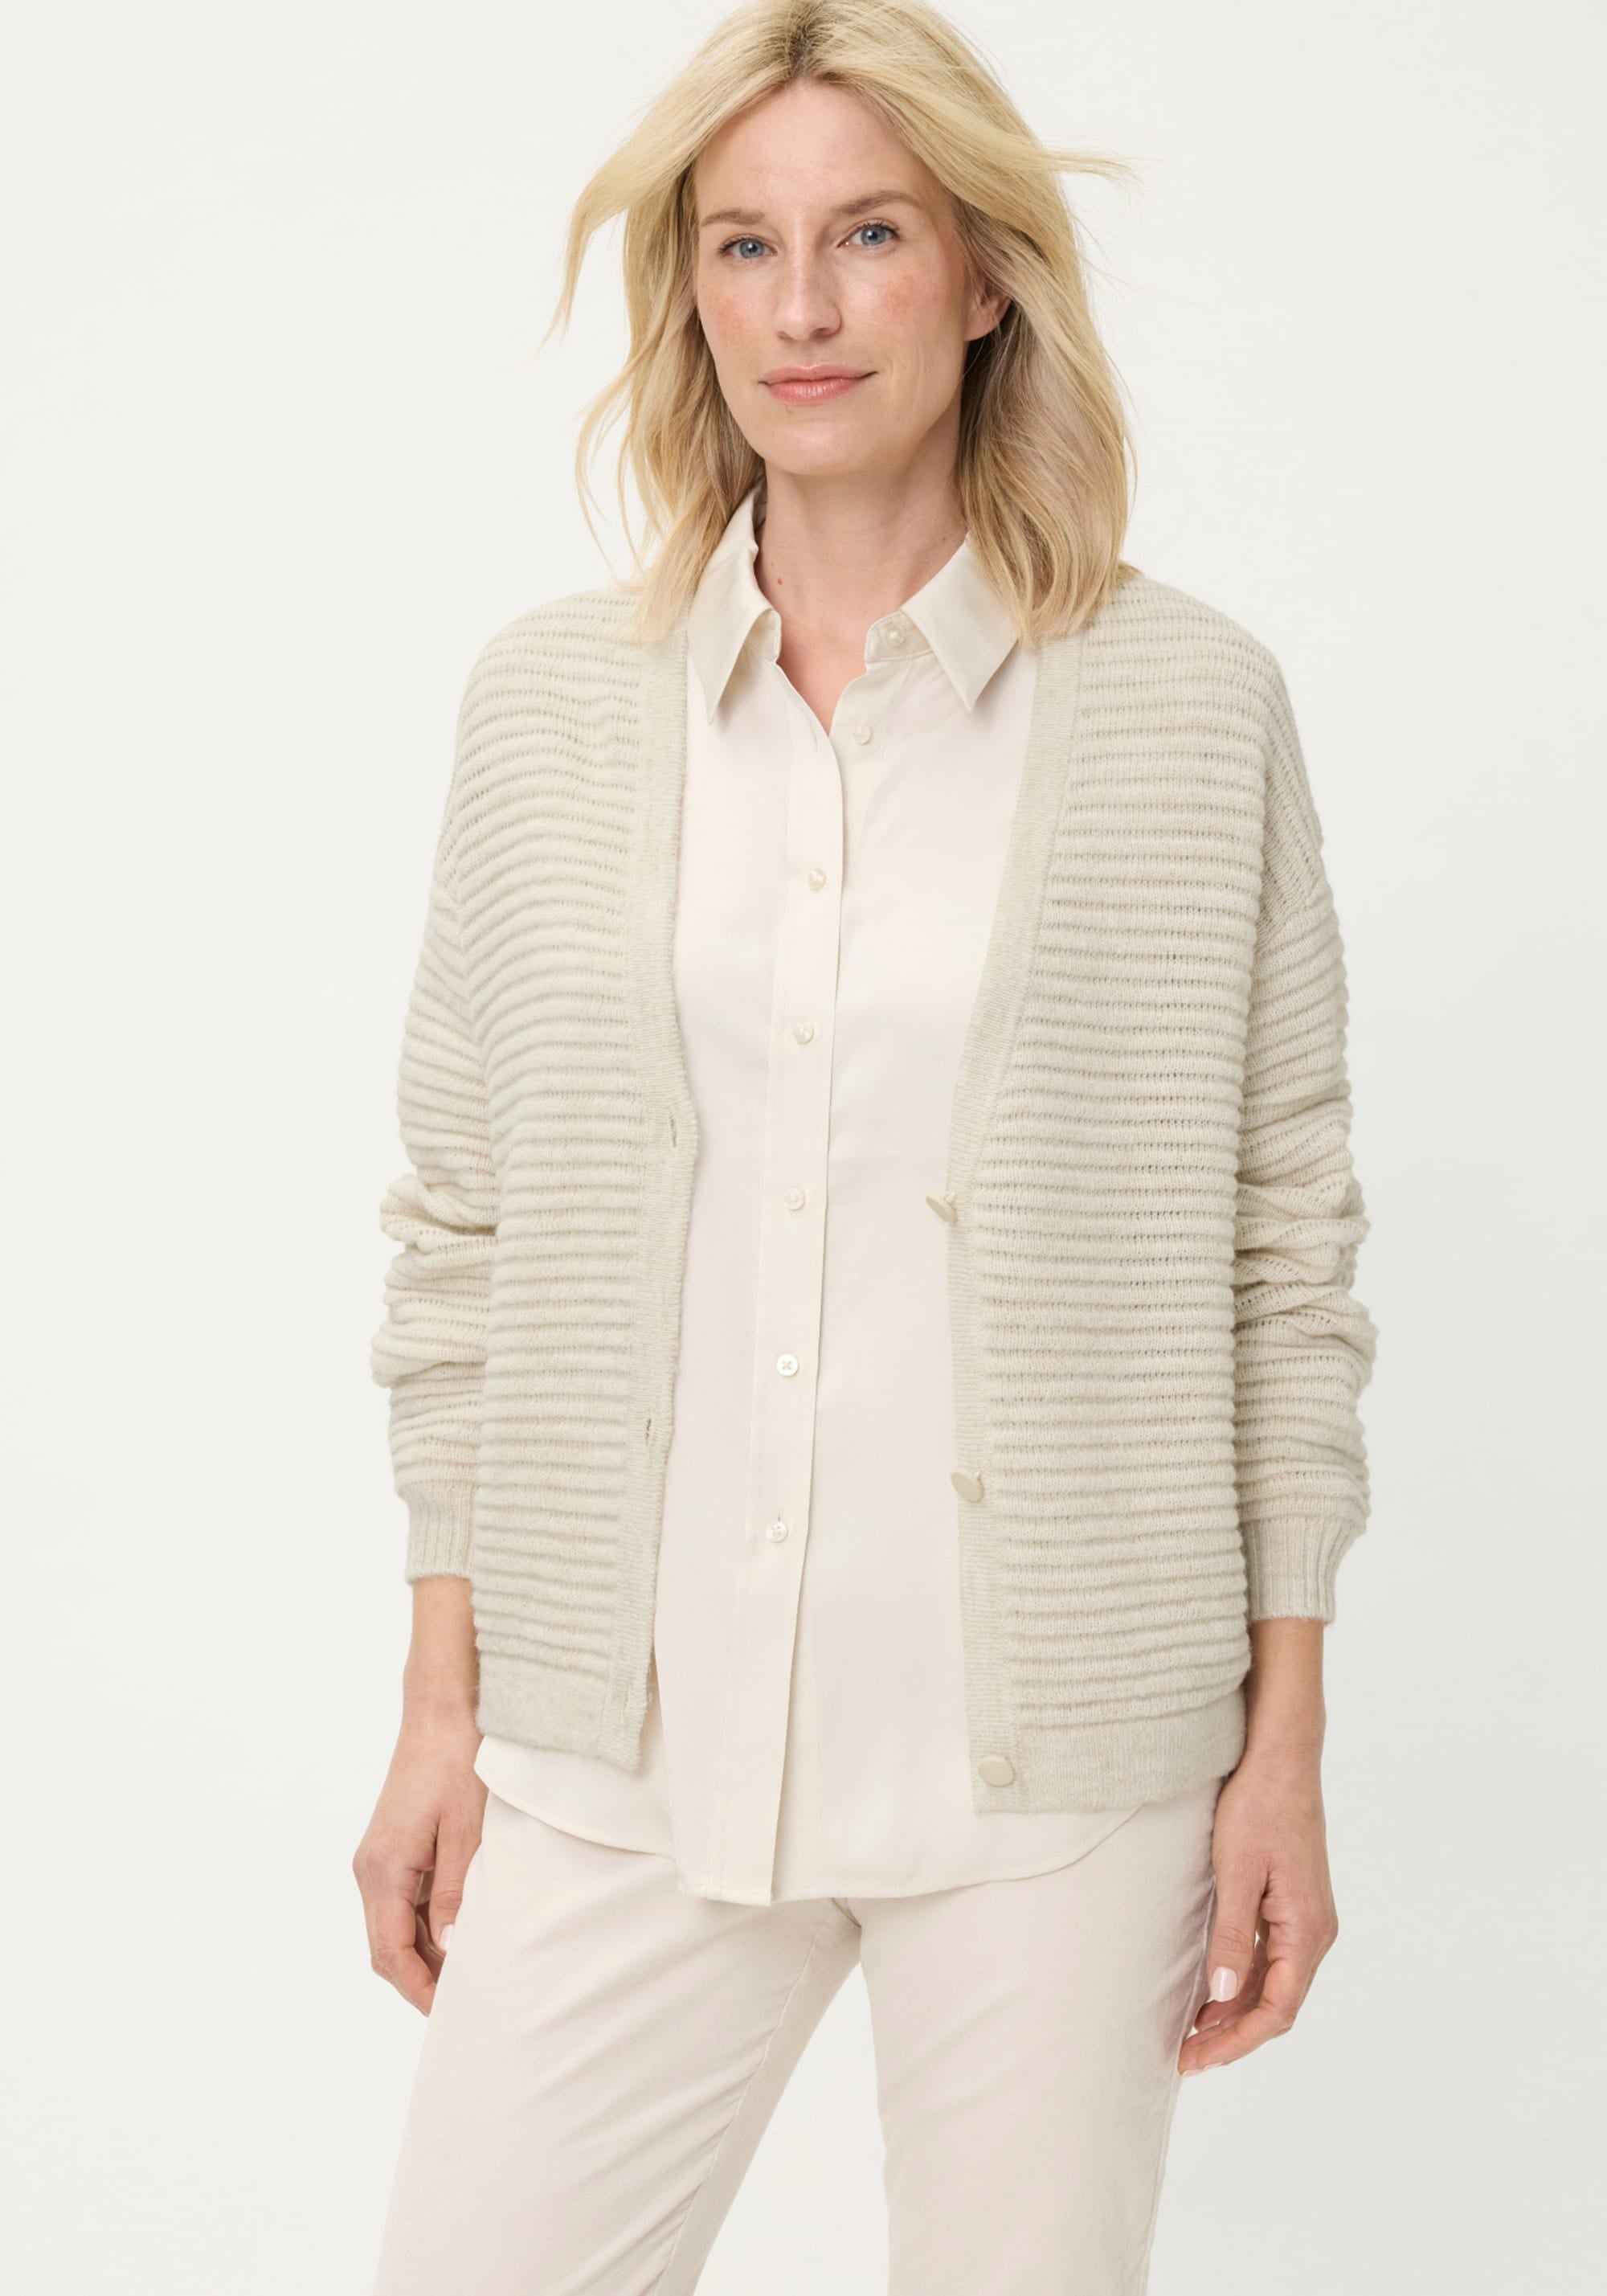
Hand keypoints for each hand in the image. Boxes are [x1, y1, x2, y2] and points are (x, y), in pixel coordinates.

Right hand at [352, 1699, 485, 2014]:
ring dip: (426, 1953)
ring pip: (395, 1927)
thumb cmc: (457, 1761)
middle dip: (422, 1980)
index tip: (451, 2015)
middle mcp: (371, 1869)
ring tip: (471, 1974)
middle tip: (468, 2003)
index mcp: (382, 1870)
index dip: (418, 1991)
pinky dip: (427, 1926)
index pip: (390, 1954)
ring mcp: (380, 1859)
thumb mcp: (466, 1831)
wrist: (442, 1710)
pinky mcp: (394, 1848)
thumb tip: (448, 1949)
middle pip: (387, 1947)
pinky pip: (404, 1902)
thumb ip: (456, 1893)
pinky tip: (461, 1932)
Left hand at [1178, 1750, 1338, 2074]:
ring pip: (1273, 1982)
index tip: (1196, 2058)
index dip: (1236, 2041)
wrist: (1281, 1758)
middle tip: (1185, 2055)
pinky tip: (1211, 1988)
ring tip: (1191, 2031)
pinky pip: (1270, 1957)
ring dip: (1235, 2009)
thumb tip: (1223, 1996)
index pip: (1277, 2010)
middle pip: (1277, 2003)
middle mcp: (1314, 1931)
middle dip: (1232, 2034)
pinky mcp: (1291, 1902)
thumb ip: (1231, 1935)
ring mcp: (1305, 1917)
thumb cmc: (1259, 1806)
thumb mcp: (1236, 1871)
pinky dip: (1241, 1979)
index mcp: (1308, 1930)